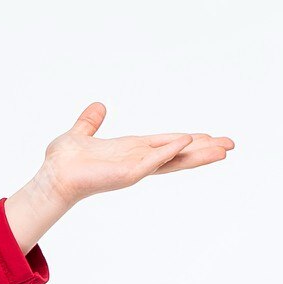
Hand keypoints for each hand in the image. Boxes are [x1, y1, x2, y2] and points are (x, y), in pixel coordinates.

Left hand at [39, 101, 233, 204]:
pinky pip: (153, 161)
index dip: (188, 140)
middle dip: (204, 150)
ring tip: (223, 150)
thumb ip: (91, 122)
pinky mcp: (127, 174)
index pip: (166, 144)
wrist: (53, 176)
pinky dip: (170, 151)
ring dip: (198, 154)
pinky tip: (187, 142)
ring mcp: (135, 168)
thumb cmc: (64, 161)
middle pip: (178, 154)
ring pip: (173, 159)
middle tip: (230, 145)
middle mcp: (137, 160)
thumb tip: (98, 107)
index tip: (209, 137)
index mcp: (131, 150)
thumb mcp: (81, 133)